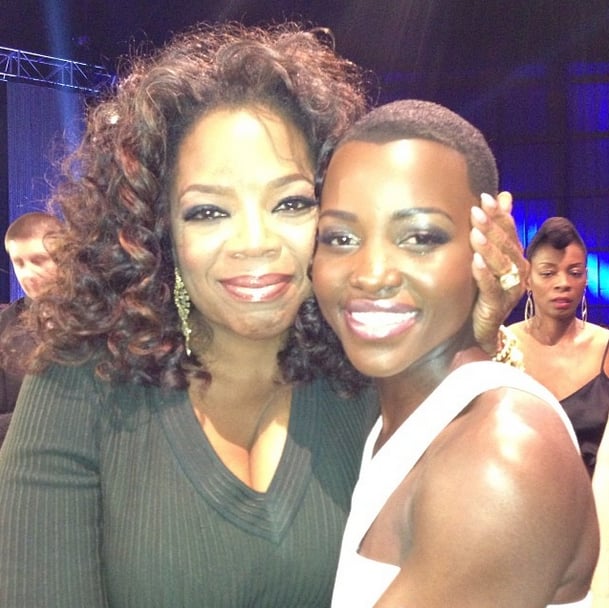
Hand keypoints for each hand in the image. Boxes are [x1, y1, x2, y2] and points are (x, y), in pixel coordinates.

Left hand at [470, 192, 527, 353]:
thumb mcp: (490, 256)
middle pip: (506, 245)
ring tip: (476, 232)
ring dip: (488, 247)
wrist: (483, 328)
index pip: (509, 231)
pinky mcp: (496, 305)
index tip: (485, 197)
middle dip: (491, 227)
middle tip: (477, 210)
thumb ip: (498, 227)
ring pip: (501, 265)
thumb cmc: (484, 289)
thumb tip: (504, 195)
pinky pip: (490, 286)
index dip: (499, 214)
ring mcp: (508, 289)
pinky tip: (475, 261)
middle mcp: (516, 271)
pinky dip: (483, 273)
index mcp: (515, 257)